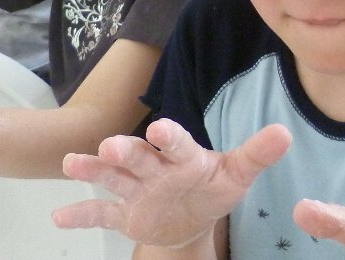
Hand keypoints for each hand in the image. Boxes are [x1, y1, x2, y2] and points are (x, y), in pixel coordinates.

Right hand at [54, 118, 291, 248]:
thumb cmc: (213, 186)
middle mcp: (155, 167)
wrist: (192, 215)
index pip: (177, 144)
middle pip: (138, 156)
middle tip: (111, 146)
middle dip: (125, 151)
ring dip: (93, 169)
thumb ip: (256, 155)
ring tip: (71, 164)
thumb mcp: (236, 174)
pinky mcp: (124, 213)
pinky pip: (100, 213)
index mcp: (183, 157)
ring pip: (112, 177)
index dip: (170, 136)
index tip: (161, 127)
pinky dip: (80, 214)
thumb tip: (285, 133)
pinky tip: (58, 217)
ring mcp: (136, 189)